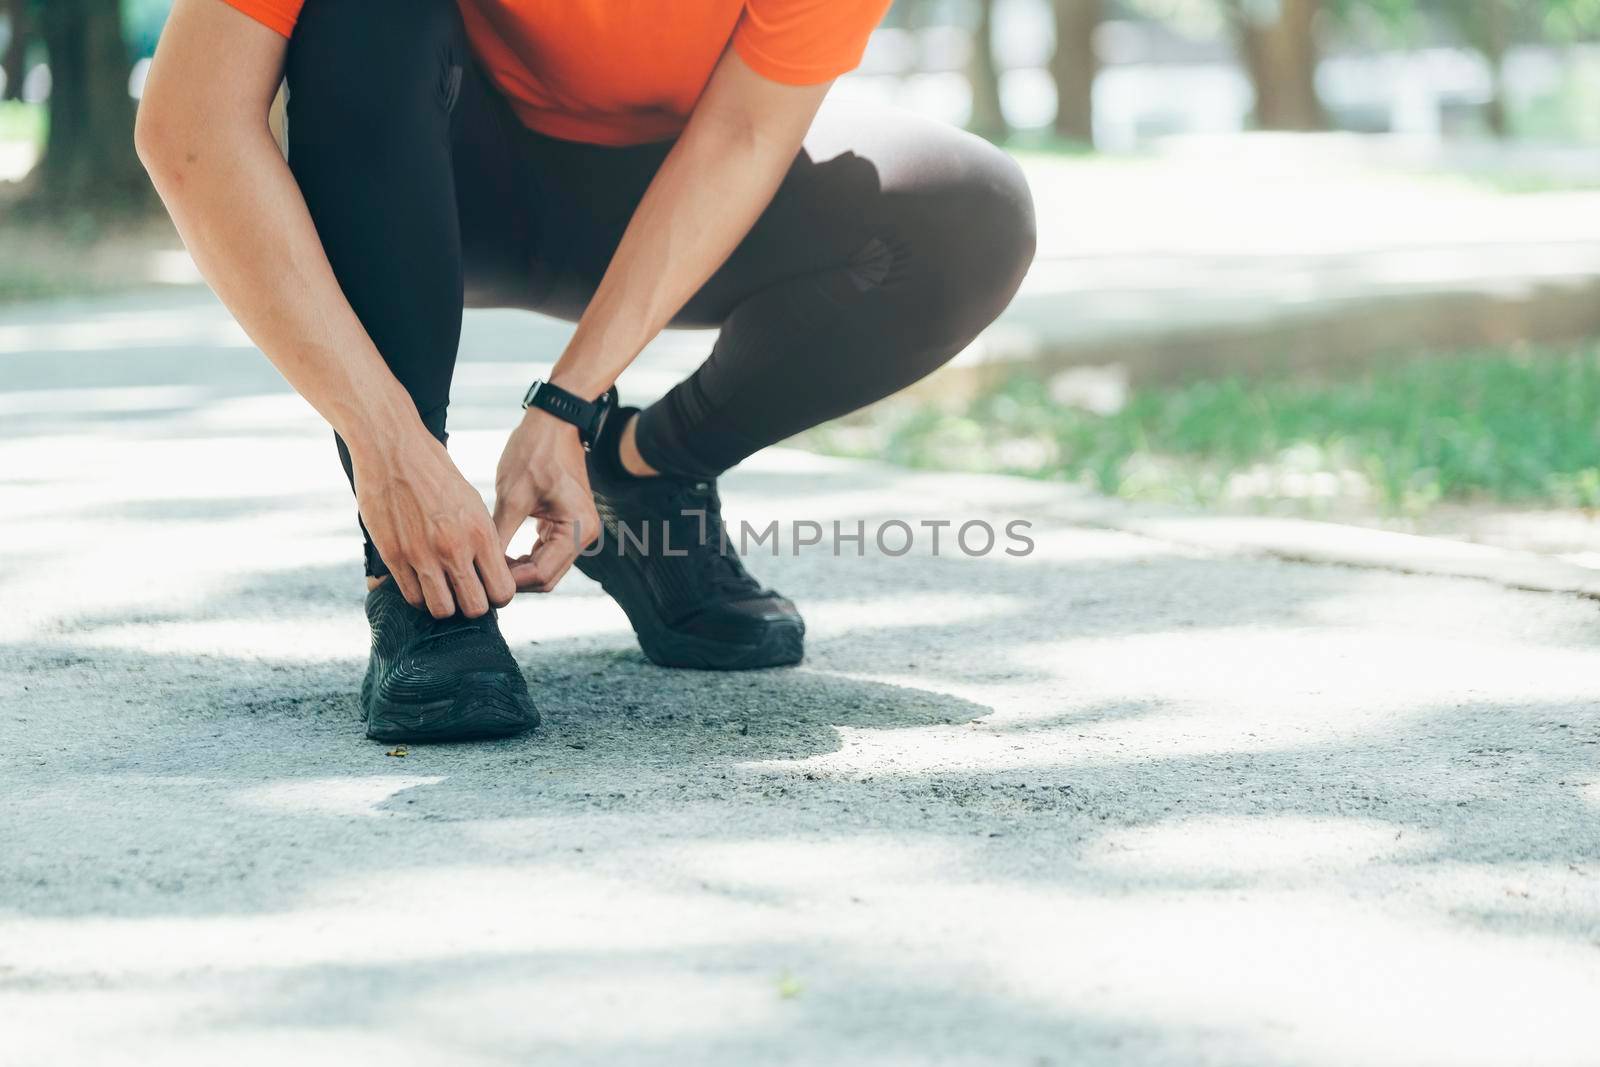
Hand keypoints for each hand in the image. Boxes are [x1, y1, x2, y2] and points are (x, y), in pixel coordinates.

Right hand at [352, 433, 514, 618]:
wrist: (392, 448)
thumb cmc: (436, 473)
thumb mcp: (472, 503)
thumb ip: (481, 541)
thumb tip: (489, 574)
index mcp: (481, 533)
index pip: (502, 591)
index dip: (497, 595)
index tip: (488, 587)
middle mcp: (454, 548)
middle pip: (474, 608)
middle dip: (472, 604)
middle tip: (464, 591)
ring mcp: (422, 555)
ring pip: (441, 610)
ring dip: (443, 603)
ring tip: (441, 587)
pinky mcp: (394, 555)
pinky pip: (412, 597)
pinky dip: (418, 595)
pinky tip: (420, 579)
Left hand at [492, 408, 600, 592]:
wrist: (554, 422)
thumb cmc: (535, 451)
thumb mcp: (512, 496)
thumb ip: (499, 535)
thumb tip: (480, 568)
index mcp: (578, 530)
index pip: (541, 574)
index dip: (509, 580)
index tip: (480, 576)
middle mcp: (585, 535)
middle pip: (546, 577)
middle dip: (514, 580)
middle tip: (480, 575)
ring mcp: (578, 531)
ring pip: (545, 568)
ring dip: (518, 570)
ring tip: (486, 565)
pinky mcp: (568, 525)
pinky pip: (546, 553)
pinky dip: (524, 557)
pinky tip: (499, 553)